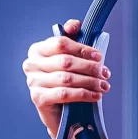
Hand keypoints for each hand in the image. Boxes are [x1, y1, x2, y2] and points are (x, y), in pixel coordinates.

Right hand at [22, 19, 110, 138]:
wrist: (58, 114)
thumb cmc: (64, 83)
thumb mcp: (68, 61)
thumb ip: (71, 40)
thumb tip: (76, 24)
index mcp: (38, 50)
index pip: (61, 43)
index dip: (82, 49)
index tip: (99, 57)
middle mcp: (31, 64)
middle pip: (65, 61)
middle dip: (89, 67)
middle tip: (105, 73)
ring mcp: (33, 82)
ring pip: (66, 79)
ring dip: (90, 82)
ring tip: (104, 85)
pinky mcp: (38, 98)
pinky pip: (65, 94)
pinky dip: (83, 94)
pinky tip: (95, 96)